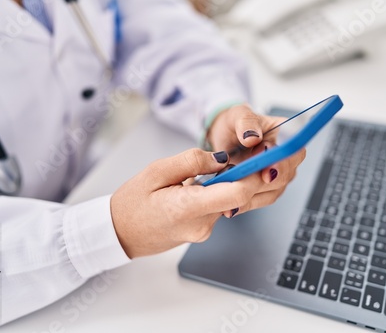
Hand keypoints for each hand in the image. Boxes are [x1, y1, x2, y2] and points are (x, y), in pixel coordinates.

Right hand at [110, 148, 302, 258]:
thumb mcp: (156, 171)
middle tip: (255, 152)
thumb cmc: (133, 202)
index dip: (254, 175)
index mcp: (188, 208)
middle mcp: (202, 224)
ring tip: (223, 164)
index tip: (264, 157)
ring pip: (231, 201)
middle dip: (249, 175)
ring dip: (233, 182)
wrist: (120, 233)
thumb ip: (192, 161)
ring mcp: (204, 231)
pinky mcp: (203, 230)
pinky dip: (221, 192)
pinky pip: (221, 207)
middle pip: (239, 197)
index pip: (237, 194)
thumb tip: (223, 159)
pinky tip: (209, 181)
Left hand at [207, 103, 305, 204]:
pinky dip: (243, 203)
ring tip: (231, 194)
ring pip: (272, 191)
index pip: (295, 151)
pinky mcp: (264, 190)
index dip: (283, 163)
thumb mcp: (237, 116)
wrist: (224, 139)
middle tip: (242, 183)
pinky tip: (230, 206)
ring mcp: (276, 175)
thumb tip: (252, 137)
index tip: (267, 170)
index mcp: (286, 135)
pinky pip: (258, 200)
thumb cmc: (236, 124)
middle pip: (286, 175)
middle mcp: (285, 158)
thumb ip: (246, 123)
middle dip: (264, 182)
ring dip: (252, 195)